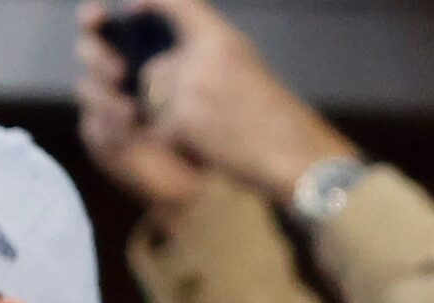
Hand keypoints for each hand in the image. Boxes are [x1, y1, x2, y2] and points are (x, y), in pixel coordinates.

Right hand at [75, 3, 213, 205]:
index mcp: (132, 46)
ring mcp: (107, 106)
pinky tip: (132, 134)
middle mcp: (114, 74)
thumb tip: (141, 1)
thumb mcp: (211, 52)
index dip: (92, 18)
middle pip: (88, 54)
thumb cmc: (216, 105)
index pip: (99, 25)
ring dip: (105, 99)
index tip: (98, 16)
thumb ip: (181, 15)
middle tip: (122, 74)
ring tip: (132, 112)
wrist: (224, 159)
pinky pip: (93, 130)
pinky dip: (109, 129)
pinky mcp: (106, 141)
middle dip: (99, 59)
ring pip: (87, 92)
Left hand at [133, 0, 357, 201]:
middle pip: (157, 68)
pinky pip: (161, 128)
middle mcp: (203, 56)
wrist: (298, 156)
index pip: (178, 4)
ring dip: (171, 119)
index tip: (134, 7)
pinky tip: (207, 152)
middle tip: (205, 119)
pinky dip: (178, 143)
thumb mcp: (250, 71)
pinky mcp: (183, 119)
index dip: (154, 1)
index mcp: (224, 40)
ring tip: (210, 135)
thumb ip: (212, 59)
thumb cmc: (281, 122)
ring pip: (155, 99)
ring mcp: (191, 87)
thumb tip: (170, 62)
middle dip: (168, 95)